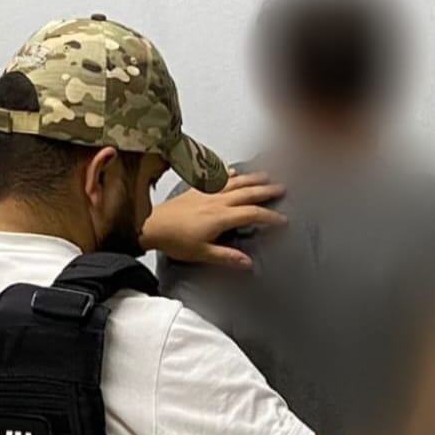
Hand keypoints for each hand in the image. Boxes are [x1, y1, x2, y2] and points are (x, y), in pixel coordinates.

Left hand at [141, 170, 286, 268]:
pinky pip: (216, 178)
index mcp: (221, 217)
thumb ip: (227, 257)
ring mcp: (207, 193)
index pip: (252, 214)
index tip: (282, 219)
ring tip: (265, 175)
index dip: (269, 216)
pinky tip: (233, 171)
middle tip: (282, 188)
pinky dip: (227, 174)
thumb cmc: (176, 241)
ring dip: (251, 178)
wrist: (152, 226)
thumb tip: (248, 263)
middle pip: (248, 193)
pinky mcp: (196, 190)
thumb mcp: (203, 254)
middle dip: (266, 190)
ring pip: (235, 182)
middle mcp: (217, 201)